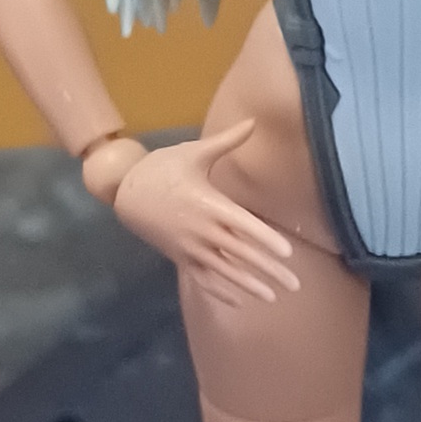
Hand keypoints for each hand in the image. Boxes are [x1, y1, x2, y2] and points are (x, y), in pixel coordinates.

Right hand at [110, 118, 300, 308]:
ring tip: (274, 297)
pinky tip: (239, 300)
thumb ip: (226, 141)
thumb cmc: (162, 168)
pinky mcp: (180, 257)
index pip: (245, 227)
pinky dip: (220, 290)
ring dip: (250, 285)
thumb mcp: (193, 152)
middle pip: (241, 254)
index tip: (287, 253)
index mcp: (210, 204)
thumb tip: (253, 121)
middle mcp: (203, 230)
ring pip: (225, 271)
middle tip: (295, 285)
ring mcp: (190, 247)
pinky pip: (202, 279)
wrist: (125, 190)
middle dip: (269, 270)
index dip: (266, 240)